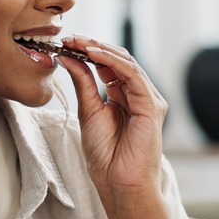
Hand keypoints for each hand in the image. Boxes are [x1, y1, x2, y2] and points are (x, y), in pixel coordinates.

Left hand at [56, 33, 170, 218]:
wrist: (118, 182)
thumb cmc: (106, 155)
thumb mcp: (88, 111)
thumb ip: (82, 83)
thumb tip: (67, 57)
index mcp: (122, 96)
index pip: (107, 65)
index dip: (87, 51)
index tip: (66, 42)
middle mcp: (137, 94)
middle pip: (117, 60)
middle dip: (93, 45)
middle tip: (71, 36)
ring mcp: (147, 99)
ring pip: (126, 63)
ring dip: (101, 49)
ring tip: (79, 41)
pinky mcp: (152, 105)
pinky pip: (133, 75)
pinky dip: (113, 61)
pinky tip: (94, 54)